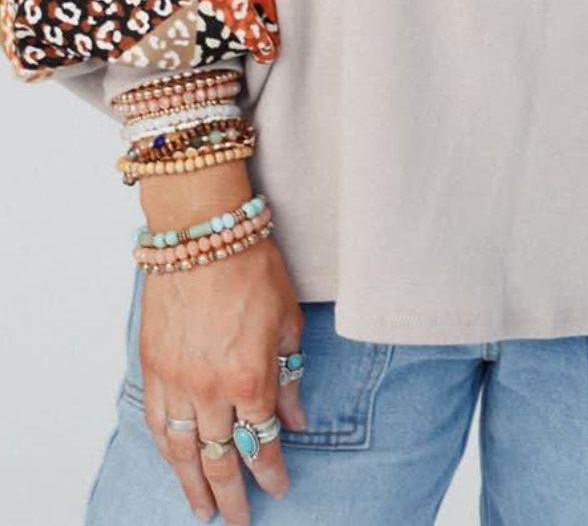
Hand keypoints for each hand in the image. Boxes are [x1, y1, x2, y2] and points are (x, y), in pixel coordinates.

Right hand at [138, 228, 307, 524]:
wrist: (201, 231)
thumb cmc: (251, 264)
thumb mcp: (287, 318)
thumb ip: (289, 373)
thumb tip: (294, 418)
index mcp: (251, 377)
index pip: (262, 443)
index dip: (271, 473)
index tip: (278, 490)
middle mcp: (211, 388)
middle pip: (220, 458)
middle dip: (232, 496)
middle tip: (237, 522)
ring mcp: (176, 379)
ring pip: (182, 450)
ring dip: (191, 484)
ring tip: (200, 509)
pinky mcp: (152, 365)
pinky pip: (157, 420)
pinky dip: (166, 448)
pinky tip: (173, 461)